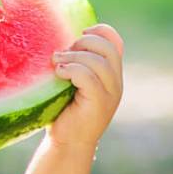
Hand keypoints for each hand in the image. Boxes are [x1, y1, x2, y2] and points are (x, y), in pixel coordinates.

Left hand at [46, 23, 124, 148]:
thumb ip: (74, 63)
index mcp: (111, 73)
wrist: (67, 143)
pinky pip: (88, 77)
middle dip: (83, 43)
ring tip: (56, 63)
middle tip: (62, 53)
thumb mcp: (71, 82)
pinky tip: (59, 73)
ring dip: (73, 57)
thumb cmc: (64, 110)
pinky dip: (71, 70)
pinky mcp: (100, 104)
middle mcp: (116, 82)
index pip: (116, 42)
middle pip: (107, 48)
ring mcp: (111, 94)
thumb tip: (58, 40)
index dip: (99, 30)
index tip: (78, 33)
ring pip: (98, 62)